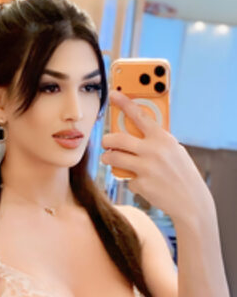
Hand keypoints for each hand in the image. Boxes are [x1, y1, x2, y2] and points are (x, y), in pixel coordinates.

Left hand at [100, 89, 214, 222]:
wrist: (191, 202)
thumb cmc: (181, 172)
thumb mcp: (174, 150)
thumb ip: (155, 140)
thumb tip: (133, 131)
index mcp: (162, 138)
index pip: (139, 116)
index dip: (124, 103)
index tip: (113, 94)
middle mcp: (153, 151)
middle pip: (117, 139)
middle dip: (107, 140)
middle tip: (106, 142)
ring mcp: (146, 168)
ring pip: (113, 158)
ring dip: (108, 158)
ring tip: (110, 159)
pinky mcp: (140, 184)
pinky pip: (126, 178)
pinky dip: (131, 180)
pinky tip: (142, 183)